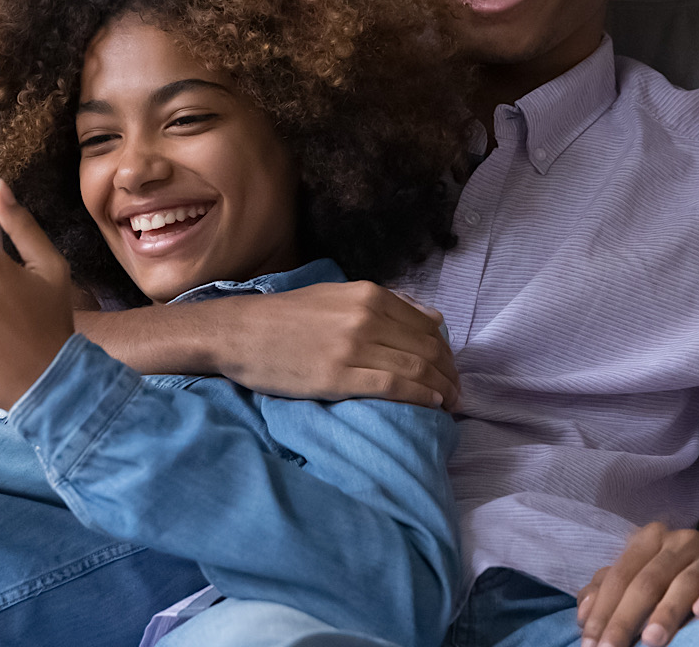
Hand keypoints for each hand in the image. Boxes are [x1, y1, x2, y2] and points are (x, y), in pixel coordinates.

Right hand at [224, 281, 459, 410]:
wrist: (240, 333)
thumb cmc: (285, 317)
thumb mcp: (337, 296)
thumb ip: (383, 304)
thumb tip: (431, 318)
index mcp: (368, 294)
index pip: (426, 325)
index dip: (446, 351)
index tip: (451, 368)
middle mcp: (366, 317)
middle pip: (428, 348)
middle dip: (450, 372)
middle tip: (458, 392)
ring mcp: (354, 348)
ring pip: (417, 368)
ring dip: (442, 388)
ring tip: (451, 404)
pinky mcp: (340, 378)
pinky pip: (395, 387)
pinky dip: (421, 396)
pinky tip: (432, 405)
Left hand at [577, 523, 698, 646]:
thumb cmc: (687, 578)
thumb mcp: (648, 578)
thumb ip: (613, 589)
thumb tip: (584, 613)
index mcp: (649, 541)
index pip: (619, 576)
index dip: (602, 610)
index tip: (590, 643)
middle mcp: (679, 542)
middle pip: (645, 581)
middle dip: (625, 619)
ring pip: (683, 582)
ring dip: (666, 613)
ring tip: (652, 640)